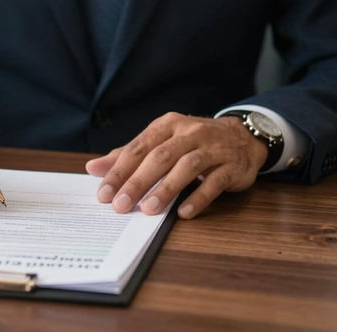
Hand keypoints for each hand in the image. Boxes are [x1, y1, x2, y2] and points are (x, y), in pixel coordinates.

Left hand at [86, 113, 266, 218]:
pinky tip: (183, 212)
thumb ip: (128, 155)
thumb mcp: (161, 142)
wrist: (243, 137)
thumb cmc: (193, 142)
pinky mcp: (232, 166)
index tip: (104, 193)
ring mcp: (213, 148)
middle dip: (137, 182)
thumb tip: (93, 168)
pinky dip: (198, 197)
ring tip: (149, 210)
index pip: (138, 148)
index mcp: (167, 125)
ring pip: (186, 167)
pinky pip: (214, 182)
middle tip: (121, 205)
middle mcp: (190, 132)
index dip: (119, 171)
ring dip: (166, 189)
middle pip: (159, 157)